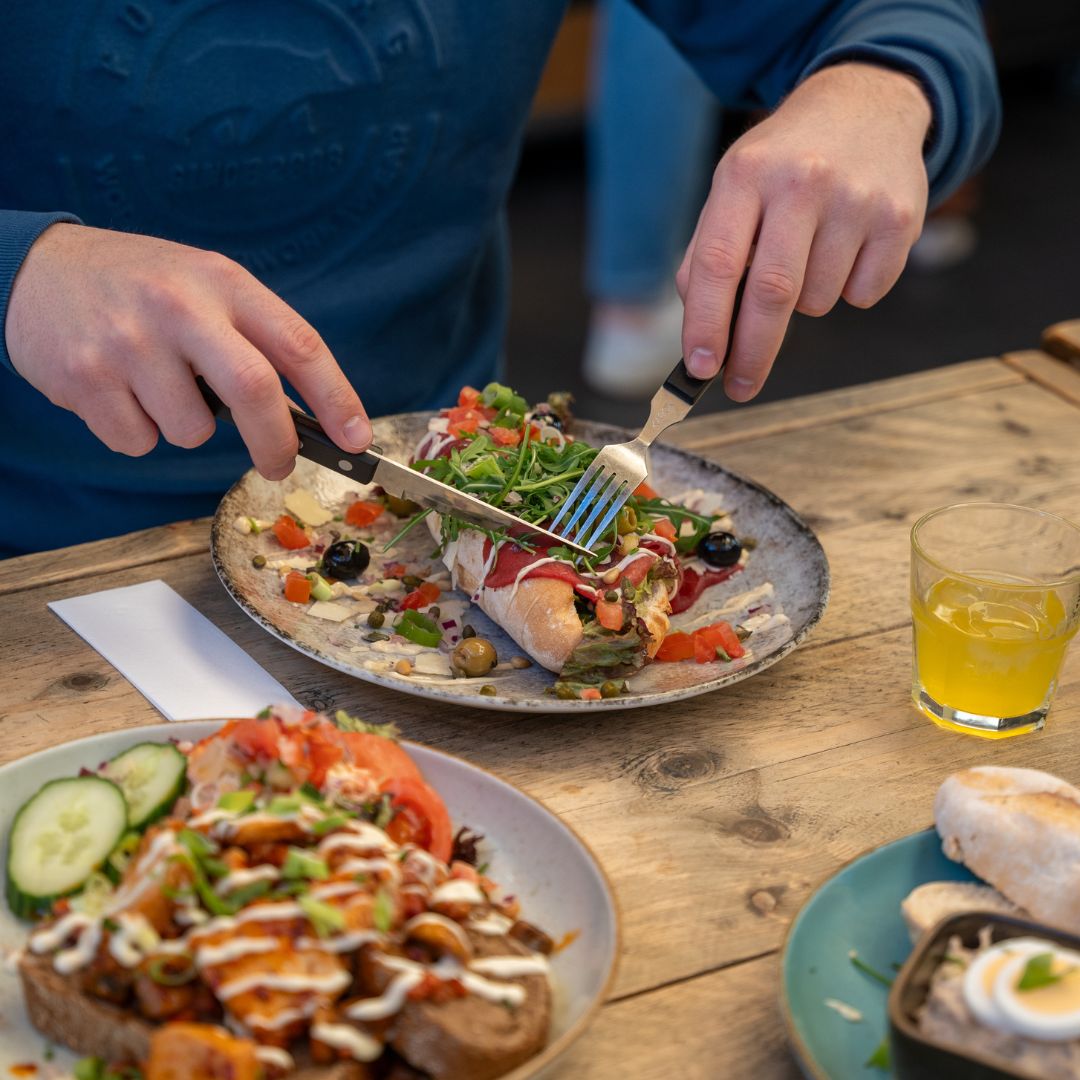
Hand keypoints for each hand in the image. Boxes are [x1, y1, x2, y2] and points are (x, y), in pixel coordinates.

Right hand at [5, 224, 370, 478]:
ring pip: (191, 431)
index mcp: (222, 282)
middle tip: (279, 464)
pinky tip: (118, 391)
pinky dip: (137, 433)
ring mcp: (129, 342)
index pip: (298, 344)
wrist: (34, 269)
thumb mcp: (203, 286)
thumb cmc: (139, 288)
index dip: (337, 398)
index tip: (358, 439)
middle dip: (276, 443)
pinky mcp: (85, 377)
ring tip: (155, 386)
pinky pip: (137, 442)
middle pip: (254, 391)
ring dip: (186, 428)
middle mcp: (179, 307)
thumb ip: (253, 339)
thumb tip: (312, 418)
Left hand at [677, 62, 931, 400]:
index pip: (717, 262)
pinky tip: (846, 247)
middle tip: (740, 387)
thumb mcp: (734, 188)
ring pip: (817, 302)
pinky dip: (848, 291)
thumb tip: (702, 336)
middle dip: (752, 353)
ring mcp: (856, 199)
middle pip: (772, 293)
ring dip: (804, 304)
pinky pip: (863, 295)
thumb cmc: (784, 164)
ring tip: (809, 255)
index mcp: (746, 174)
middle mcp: (803, 181)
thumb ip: (709, 256)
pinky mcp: (899, 218)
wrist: (866, 103)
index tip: (700, 368)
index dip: (706, 322)